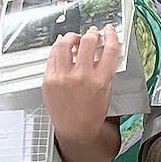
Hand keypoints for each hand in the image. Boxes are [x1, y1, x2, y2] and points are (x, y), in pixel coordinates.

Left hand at [40, 25, 121, 142]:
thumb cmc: (91, 114)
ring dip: (73, 37)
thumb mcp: (106, 92)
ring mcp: (63, 77)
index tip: (110, 31)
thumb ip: (104, 70)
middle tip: (93, 33)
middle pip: (88, 42)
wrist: (75, 130)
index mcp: (100, 81)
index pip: (110, 49)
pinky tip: (62, 47)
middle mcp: (81, 77)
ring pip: (66, 43)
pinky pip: (53, 56)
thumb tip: (103, 51)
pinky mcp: (49, 79)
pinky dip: (59, 48)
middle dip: (92, 33)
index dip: (111, 35)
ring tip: (75, 38)